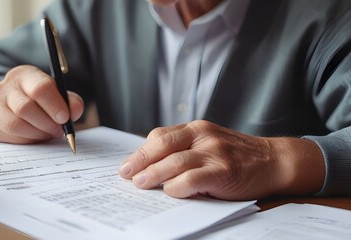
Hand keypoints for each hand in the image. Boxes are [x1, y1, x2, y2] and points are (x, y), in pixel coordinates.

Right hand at [0, 65, 83, 143]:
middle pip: (26, 108)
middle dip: (47, 123)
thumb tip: (75, 111)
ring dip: (37, 134)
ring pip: (15, 124)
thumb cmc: (39, 100)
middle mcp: (5, 87)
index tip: (65, 118)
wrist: (11, 104)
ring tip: (47, 134)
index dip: (54, 105)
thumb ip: (70, 102)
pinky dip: (26, 140)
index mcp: (25, 75)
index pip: (40, 87)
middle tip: (59, 131)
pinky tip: (34, 137)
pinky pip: (9, 136)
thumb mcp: (56, 95)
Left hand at [119, 120, 325, 199]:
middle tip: (125, 173)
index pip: (161, 136)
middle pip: (162, 145)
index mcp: (197, 128)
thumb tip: (154, 167)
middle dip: (140, 160)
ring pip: (174, 162)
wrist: (274, 160)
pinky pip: (192, 178)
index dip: (142, 150)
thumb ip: (186, 149)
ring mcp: (214, 152)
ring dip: (153, 174)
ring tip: (139, 183)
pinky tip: (170, 192)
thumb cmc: (237, 155)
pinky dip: (177, 187)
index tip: (129, 163)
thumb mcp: (210, 142)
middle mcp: (203, 135)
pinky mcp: (224, 171)